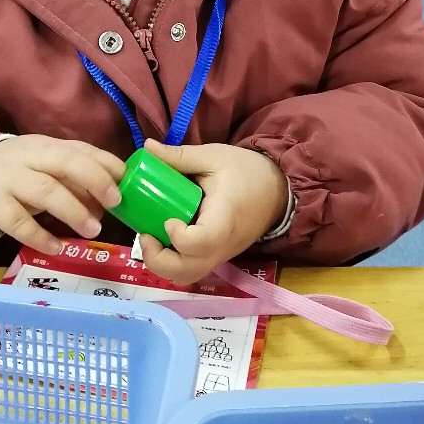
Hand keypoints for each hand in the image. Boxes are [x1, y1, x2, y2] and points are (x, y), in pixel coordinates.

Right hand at [0, 136, 124, 254]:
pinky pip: (18, 222)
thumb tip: (109, 202)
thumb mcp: (44, 168)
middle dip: (94, 178)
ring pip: (44, 190)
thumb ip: (75, 181)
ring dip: (72, 210)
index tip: (127, 181)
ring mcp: (9, 180)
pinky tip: (56, 247)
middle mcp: (29, 158)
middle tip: (115, 201)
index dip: (106, 164)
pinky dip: (39, 235)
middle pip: (64, 161)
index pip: (81, 149)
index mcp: (47, 146)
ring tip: (93, 230)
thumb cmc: (16, 173)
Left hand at [139, 138, 287, 284]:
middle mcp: (223, 245)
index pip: (202, 242)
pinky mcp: (216, 257)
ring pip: (187, 276)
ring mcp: (220, 255)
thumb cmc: (246, 171)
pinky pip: (192, 270)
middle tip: (145, 235)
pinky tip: (163, 241)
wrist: (278, 191)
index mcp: (225, 217)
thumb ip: (180, 156)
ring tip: (152, 239)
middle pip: (188, 271)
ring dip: (162, 265)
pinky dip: (172, 263)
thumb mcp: (214, 157)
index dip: (179, 237)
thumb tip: (148, 147)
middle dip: (158, 260)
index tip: (167, 220)